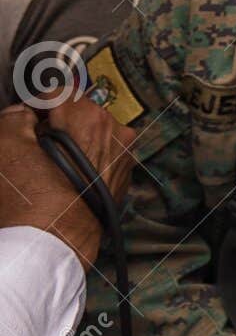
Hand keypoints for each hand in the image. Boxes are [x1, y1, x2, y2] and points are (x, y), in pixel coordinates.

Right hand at [0, 98, 135, 270]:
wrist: (54, 242)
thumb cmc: (31, 197)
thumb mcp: (6, 148)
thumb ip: (13, 118)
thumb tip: (22, 112)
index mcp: (88, 117)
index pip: (57, 93)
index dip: (34, 105)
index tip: (23, 118)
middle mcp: (115, 132)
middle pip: (79, 113)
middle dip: (56, 124)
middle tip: (34, 145)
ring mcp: (123, 156)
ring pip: (92, 135)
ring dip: (72, 142)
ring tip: (49, 165)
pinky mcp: (123, 178)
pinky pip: (102, 156)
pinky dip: (85, 160)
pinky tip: (65, 178)